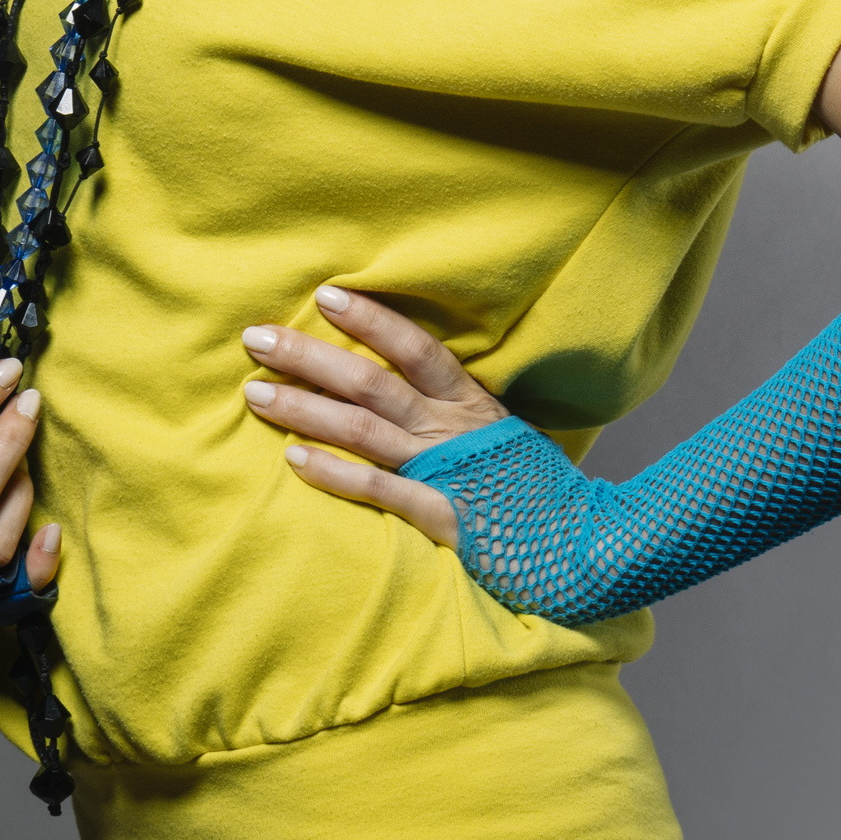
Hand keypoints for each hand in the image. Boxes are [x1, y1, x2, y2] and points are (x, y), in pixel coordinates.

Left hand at [241, 285, 506, 549]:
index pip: (414, 346)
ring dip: (304, 409)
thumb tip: (399, 384)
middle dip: (309, 356)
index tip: (325, 296)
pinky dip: (334, 473)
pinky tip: (293, 459)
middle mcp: (453, 428)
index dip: (370, 318)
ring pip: (363, 429)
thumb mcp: (498, 433)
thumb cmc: (532, 488)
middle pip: (371, 381)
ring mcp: (446, 471)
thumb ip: (454, 411)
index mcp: (470, 401)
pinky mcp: (443, 517)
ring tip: (255, 393)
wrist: (585, 544)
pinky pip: (380, 490)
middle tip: (256, 338)